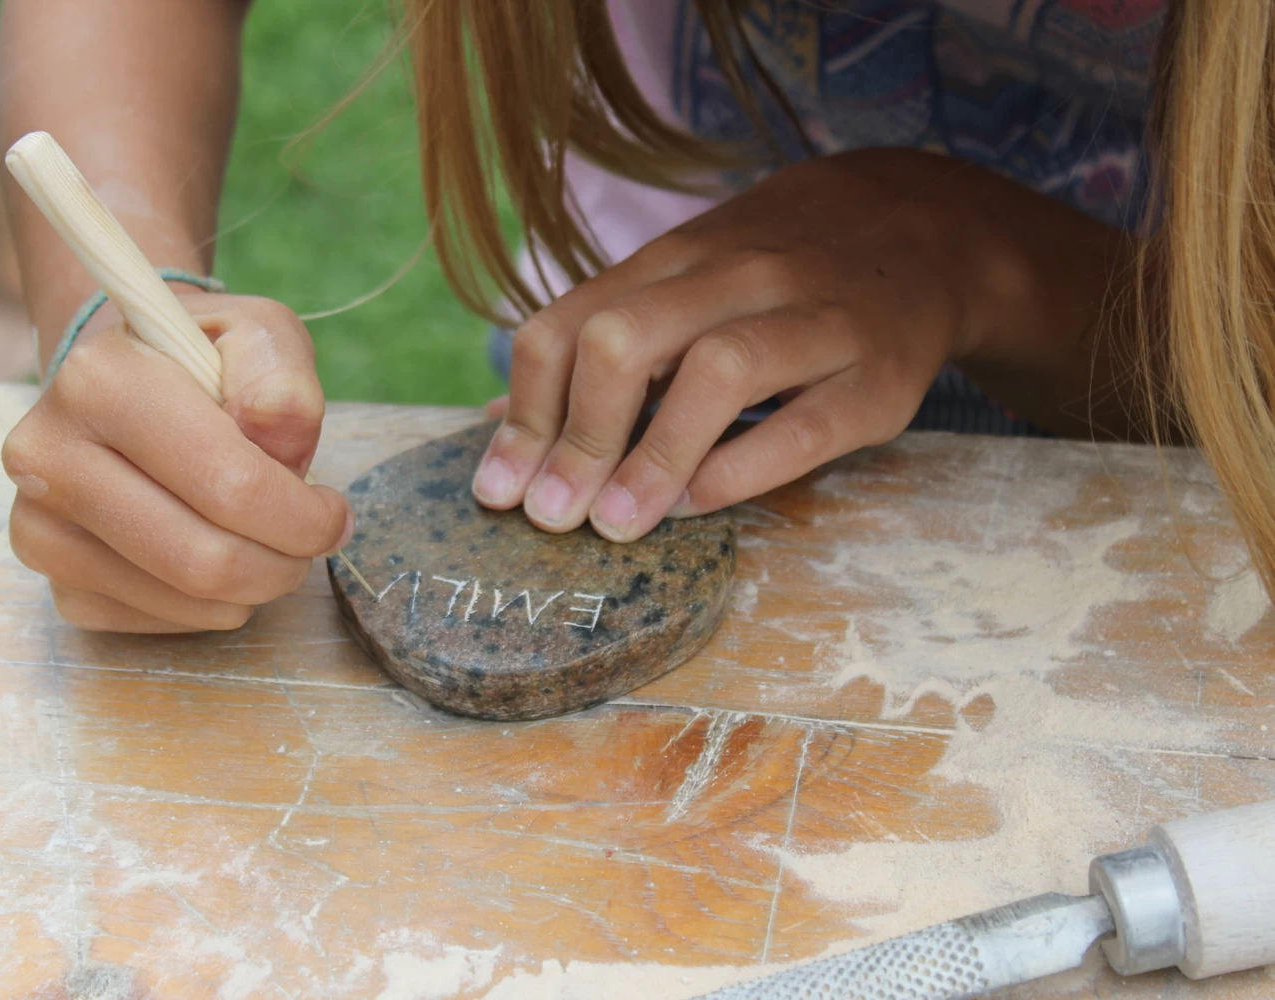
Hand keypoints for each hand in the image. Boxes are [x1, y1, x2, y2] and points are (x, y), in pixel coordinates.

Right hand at [2, 292, 351, 632]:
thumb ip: (281, 375)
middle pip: (204, 560)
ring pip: (184, 601)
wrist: (120, 384)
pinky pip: (154, 622)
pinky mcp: (49, 577)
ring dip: (251, 587)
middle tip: (308, 543)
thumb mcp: (255, 334)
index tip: (332, 513)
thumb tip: (275, 435)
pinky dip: (206, 605)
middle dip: (283, 564)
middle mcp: (48, 454)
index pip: (230, 485)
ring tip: (263, 541)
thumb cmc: (198, 359)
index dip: (304, 517)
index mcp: (100, 381)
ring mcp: (38, 522)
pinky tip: (208, 551)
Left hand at [473, 149, 1006, 540]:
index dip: (525, 413)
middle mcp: (734, 279)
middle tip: (552, 515)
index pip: (569, 325)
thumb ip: (596, 346)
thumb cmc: (772, 278)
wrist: (920, 235)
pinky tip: (697, 505)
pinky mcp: (875, 377)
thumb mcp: (682, 286)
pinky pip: (804, 424)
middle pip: (627, 340)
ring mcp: (811, 322)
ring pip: (718, 371)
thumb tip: (496, 425)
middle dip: (579, 435)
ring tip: (613, 524)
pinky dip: (741, 468)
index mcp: (673, 262)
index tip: (500, 490)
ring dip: (653, 456)